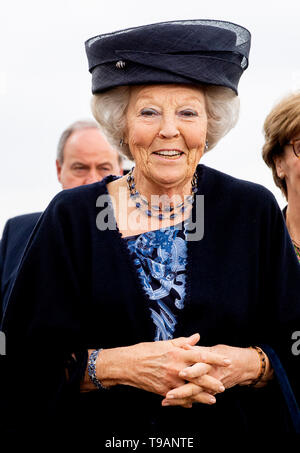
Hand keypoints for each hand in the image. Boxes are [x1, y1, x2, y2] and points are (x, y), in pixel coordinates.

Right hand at [95, 334, 230, 397]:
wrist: (128, 365)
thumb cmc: (147, 351)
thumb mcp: (165, 344)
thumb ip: (183, 342)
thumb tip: (197, 337)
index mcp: (177, 353)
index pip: (201, 355)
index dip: (215, 358)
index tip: (227, 361)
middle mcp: (176, 368)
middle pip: (199, 376)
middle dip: (212, 382)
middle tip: (223, 386)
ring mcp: (170, 381)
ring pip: (191, 391)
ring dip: (203, 396)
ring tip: (213, 400)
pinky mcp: (164, 391)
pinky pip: (178, 398)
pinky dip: (186, 401)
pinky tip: (193, 404)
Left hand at [162, 344, 263, 407]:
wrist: (243, 367)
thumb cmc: (226, 355)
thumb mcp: (213, 349)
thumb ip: (197, 349)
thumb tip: (184, 345)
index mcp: (210, 363)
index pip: (200, 367)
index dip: (191, 371)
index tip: (180, 373)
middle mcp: (210, 377)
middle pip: (195, 386)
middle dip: (181, 391)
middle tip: (169, 394)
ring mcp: (211, 387)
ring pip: (194, 396)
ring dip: (179, 399)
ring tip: (165, 401)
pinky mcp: (210, 393)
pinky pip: (196, 399)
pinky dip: (184, 402)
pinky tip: (171, 403)